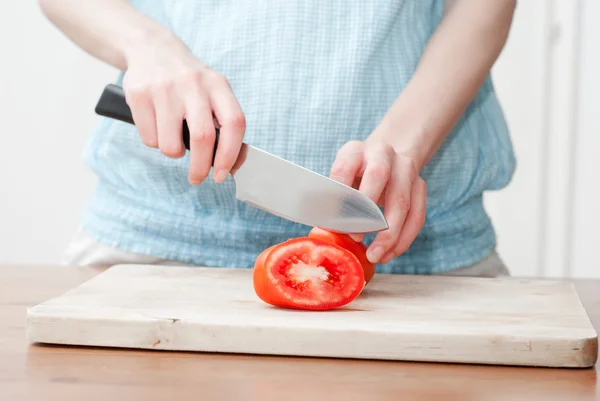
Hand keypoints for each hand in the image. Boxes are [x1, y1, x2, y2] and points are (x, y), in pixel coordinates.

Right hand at [122, 32, 245, 183]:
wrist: (152, 48)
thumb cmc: (189, 82)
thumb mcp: (212, 91)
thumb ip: (223, 122)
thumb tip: (231, 164)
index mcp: (218, 84)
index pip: (234, 123)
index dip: (230, 154)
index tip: (222, 174)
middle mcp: (193, 84)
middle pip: (202, 138)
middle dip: (200, 167)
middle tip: (196, 178)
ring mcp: (164, 88)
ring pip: (170, 145)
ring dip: (173, 152)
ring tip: (172, 138)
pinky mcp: (139, 94)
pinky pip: (149, 138)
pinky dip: (154, 141)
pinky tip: (156, 125)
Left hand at [330, 140, 426, 263]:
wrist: (383, 158)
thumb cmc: (354, 176)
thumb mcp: (339, 179)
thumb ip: (332, 199)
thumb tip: (324, 230)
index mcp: (355, 151)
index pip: (344, 167)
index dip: (340, 193)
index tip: (335, 221)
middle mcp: (382, 153)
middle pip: (378, 176)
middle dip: (366, 210)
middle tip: (355, 237)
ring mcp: (405, 168)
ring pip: (402, 201)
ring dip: (389, 234)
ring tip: (375, 256)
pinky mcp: (419, 186)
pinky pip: (416, 216)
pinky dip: (403, 239)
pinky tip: (389, 254)